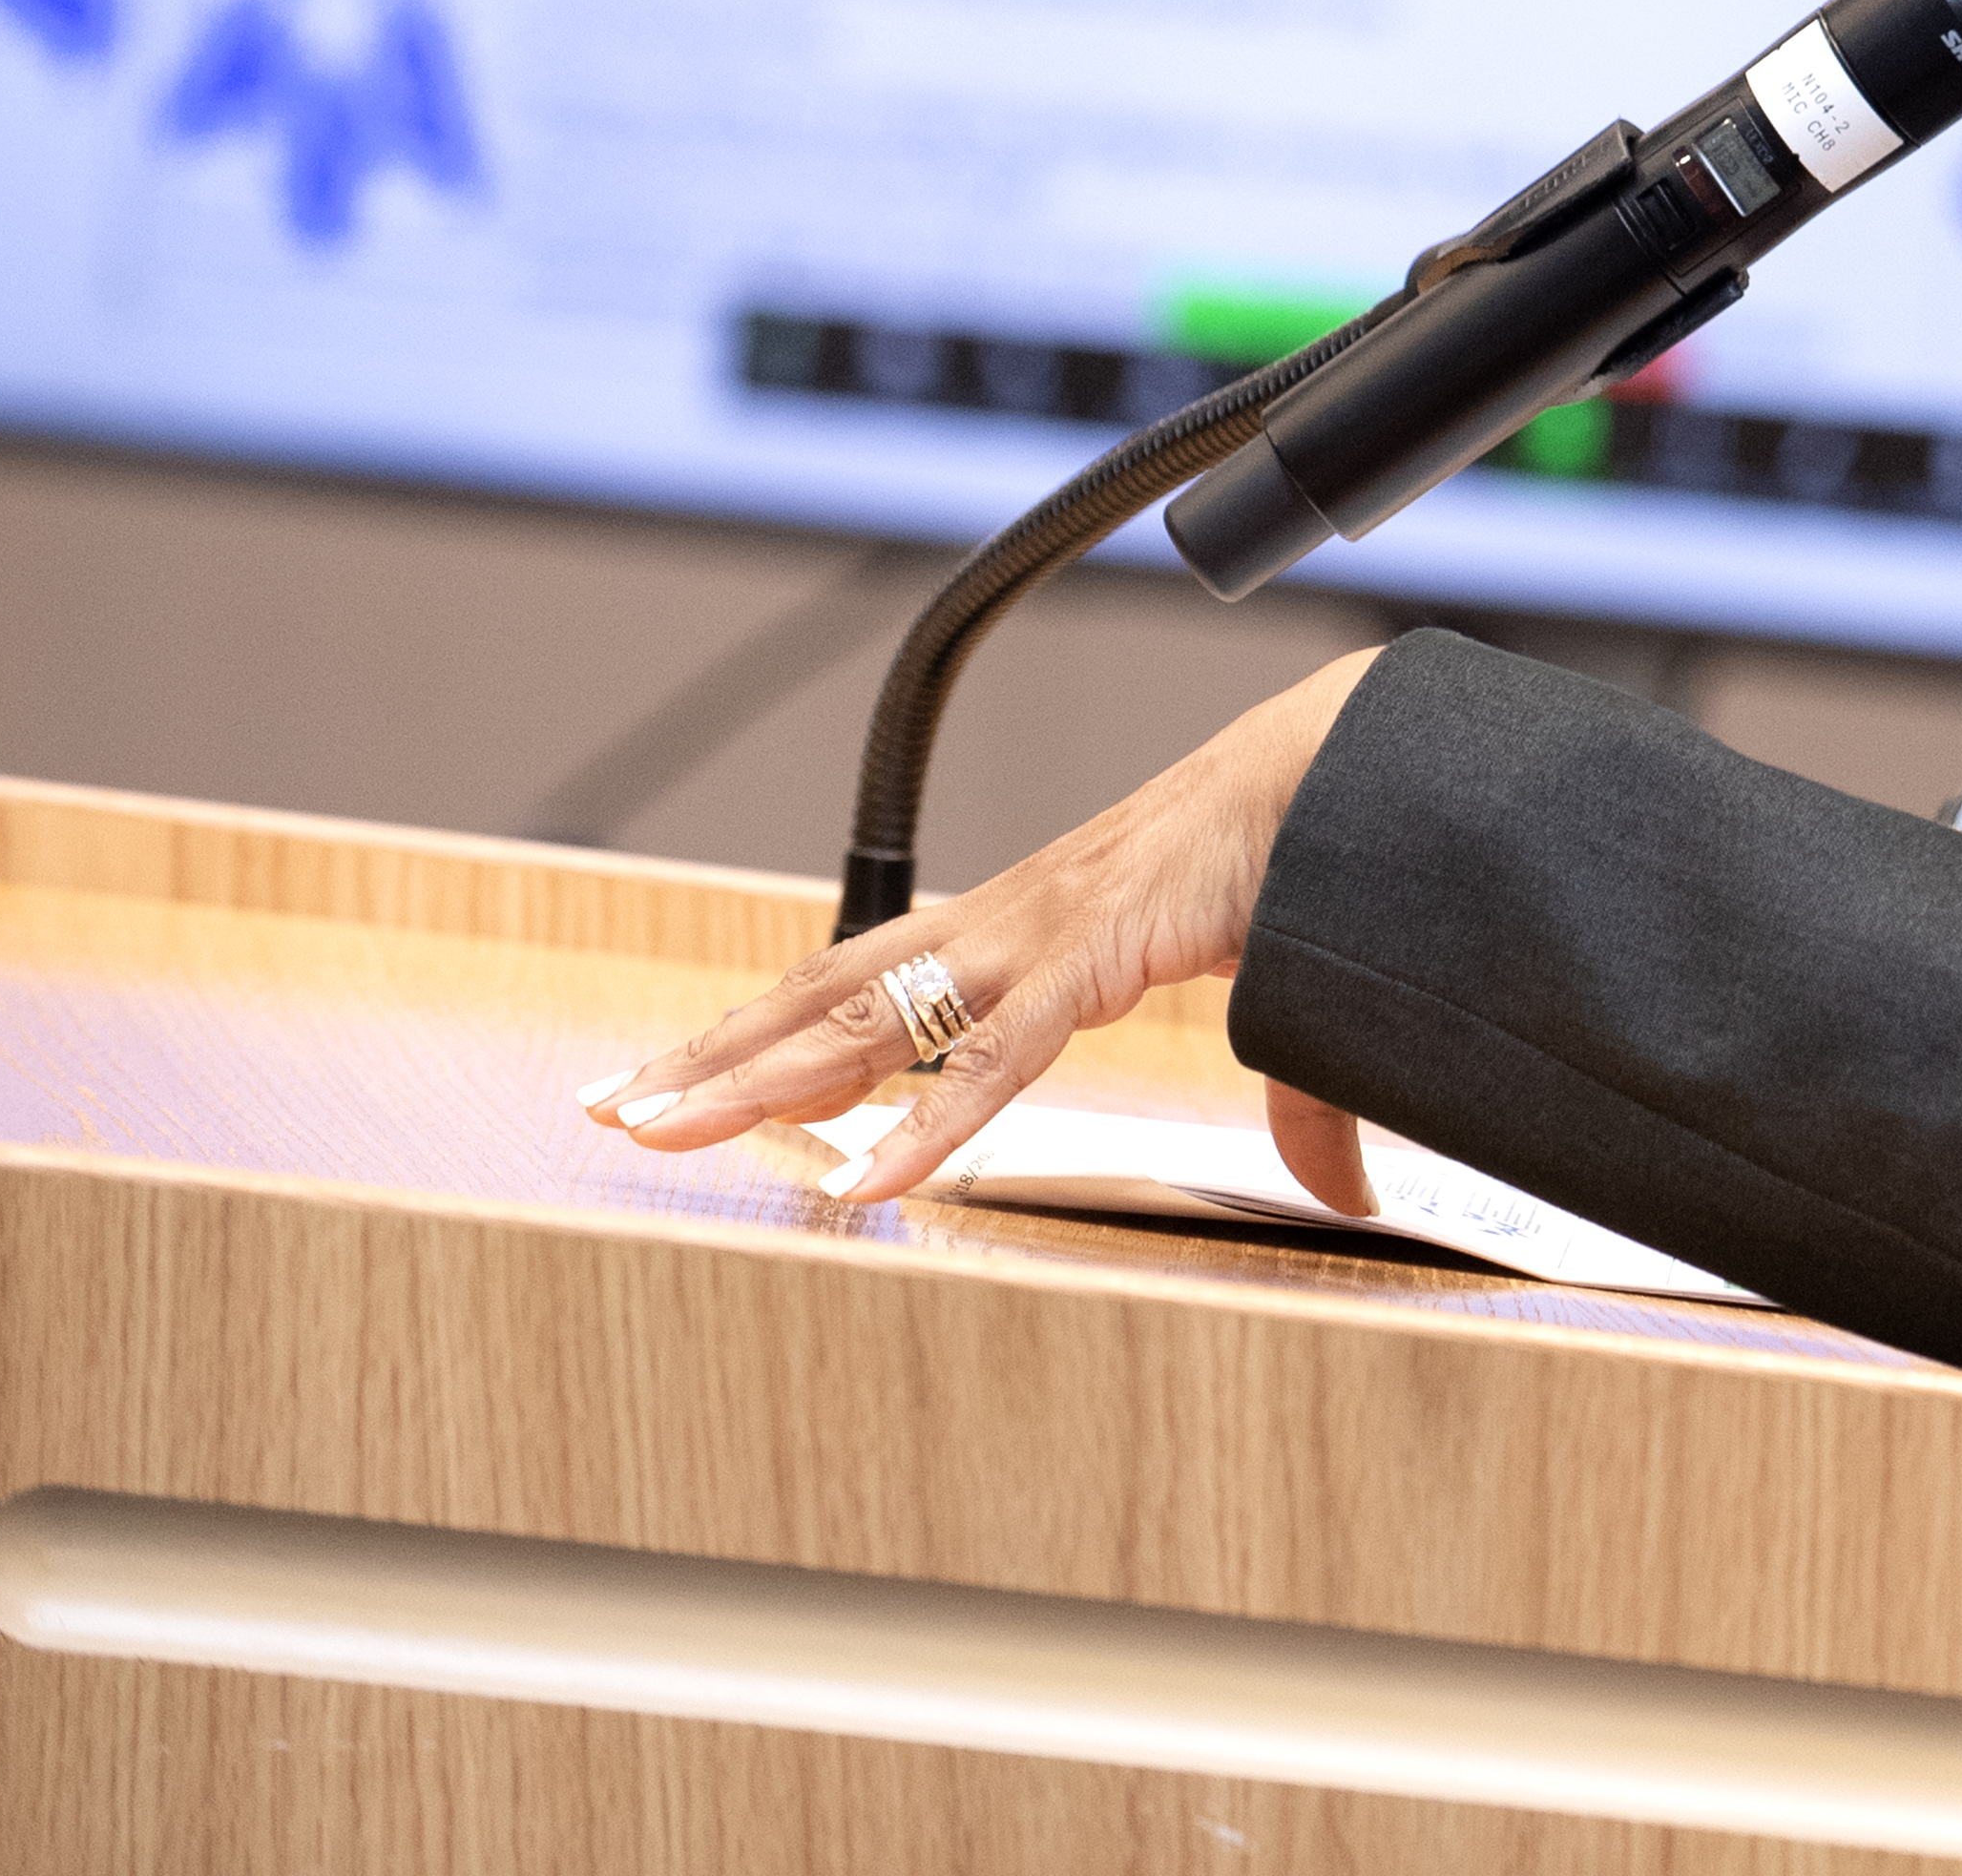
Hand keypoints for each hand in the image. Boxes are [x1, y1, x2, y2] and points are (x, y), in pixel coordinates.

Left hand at [578, 647, 1383, 1212]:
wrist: (1350, 769)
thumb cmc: (1299, 857)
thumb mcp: (1272, 1002)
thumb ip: (1286, 1106)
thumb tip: (1338, 1192)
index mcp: (1027, 927)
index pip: (862, 980)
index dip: (764, 1031)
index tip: (672, 1076)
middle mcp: (1005, 922)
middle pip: (824, 997)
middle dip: (711, 1055)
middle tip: (611, 1109)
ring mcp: (1036, 933)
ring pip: (865, 1017)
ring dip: (754, 1076)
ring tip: (662, 1128)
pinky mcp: (1094, 953)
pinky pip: (992, 1057)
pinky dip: (926, 1126)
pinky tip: (864, 1186)